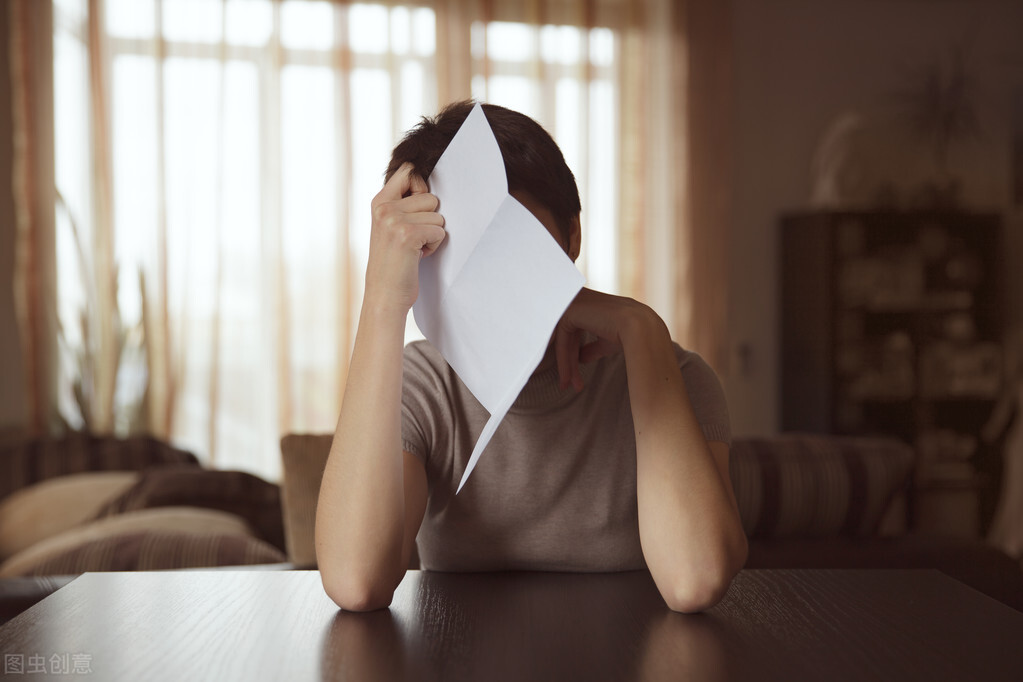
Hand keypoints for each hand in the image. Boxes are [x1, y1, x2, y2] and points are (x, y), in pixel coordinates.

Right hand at [363, 163, 445, 313]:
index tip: (418, 210)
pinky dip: (434, 245)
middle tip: (413, 239)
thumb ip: (403, 204)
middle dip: (429, 219)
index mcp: (379, 202)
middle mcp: (384, 207)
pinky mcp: (408, 234)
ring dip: (432, 234)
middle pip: (430, 196)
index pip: (409, 171)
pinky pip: (440, 230)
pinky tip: (417, 256)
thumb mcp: (390, 226)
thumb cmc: (394, 263)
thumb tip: (428, 184)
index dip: (422, 187)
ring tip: (414, 249)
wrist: (384, 295)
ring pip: (438, 214)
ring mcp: (394, 219)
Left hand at [553, 288, 660, 390]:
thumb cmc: (629, 335)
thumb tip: (581, 358)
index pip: (575, 331)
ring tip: (567, 385)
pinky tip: (566, 377)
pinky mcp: (570, 311)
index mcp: (590, 304)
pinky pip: (563, 340)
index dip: (573, 355)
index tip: (573, 376)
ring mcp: (574, 303)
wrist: (640, 328)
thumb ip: (592, 347)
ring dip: (565, 364)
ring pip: (564, 340)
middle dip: (568, 362)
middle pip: (568, 337)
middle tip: (568, 385)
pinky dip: (564, 360)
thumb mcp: (606, 342)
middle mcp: (580, 299)